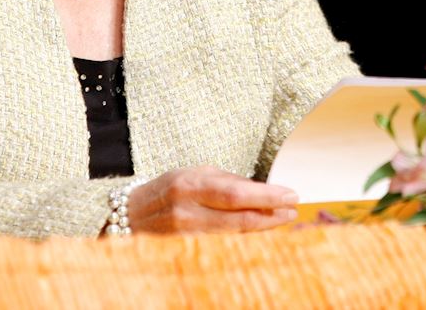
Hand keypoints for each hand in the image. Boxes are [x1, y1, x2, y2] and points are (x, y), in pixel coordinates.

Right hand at [127, 166, 298, 233]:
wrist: (131, 216)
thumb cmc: (169, 189)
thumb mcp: (195, 173)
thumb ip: (227, 181)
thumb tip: (261, 190)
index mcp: (190, 186)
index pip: (237, 194)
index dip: (267, 196)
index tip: (291, 194)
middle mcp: (188, 213)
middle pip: (240, 219)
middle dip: (272, 215)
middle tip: (293, 210)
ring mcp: (187, 237)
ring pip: (235, 236)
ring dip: (263, 228)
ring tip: (283, 219)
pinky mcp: (188, 252)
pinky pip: (225, 246)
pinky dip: (246, 239)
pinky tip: (261, 232)